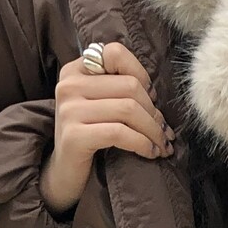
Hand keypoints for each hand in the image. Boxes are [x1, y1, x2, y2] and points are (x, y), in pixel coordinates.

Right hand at [40, 41, 174, 215]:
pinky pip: (120, 133)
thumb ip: (117, 87)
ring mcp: (69, 110)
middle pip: (129, 86)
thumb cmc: (89, 138)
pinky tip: (150, 153)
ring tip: (162, 144)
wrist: (64, 174)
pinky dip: (142, 143)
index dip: (141, 74)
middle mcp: (69, 85)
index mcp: (75, 70)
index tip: (152, 98)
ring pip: (128, 109)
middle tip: (164, 131)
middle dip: (154, 111)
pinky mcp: (74, 136)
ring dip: (153, 130)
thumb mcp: (99, 105)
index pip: (115, 53)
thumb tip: (155, 92)